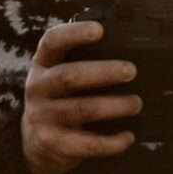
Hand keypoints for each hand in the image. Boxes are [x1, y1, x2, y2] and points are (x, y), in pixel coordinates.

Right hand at [21, 20, 139, 173]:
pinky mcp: (55, 144)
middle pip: (69, 76)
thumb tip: (124, 52)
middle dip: (103, 72)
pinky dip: (111, 141)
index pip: (52, 41)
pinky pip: (87, 144)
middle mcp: (39, 88)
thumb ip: (79, 62)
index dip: (74, 33)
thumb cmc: (58, 100)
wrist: (36, 142)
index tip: (99, 30)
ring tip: (135, 103)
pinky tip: (128, 136)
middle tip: (130, 71)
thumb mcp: (59, 77)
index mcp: (42, 65)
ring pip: (82, 109)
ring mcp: (44, 117)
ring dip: (113, 106)